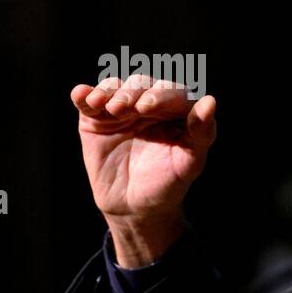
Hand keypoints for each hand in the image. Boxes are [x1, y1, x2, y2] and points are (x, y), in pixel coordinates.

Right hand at [70, 74, 217, 265]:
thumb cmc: (168, 184)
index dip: (161, 95)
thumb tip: (210, 101)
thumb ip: (202, 133)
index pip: (172, 91)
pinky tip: (81, 94)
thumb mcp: (189, 163)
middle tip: (126, 109)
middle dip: (133, 93)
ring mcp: (121, 109)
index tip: (148, 107)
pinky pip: (89, 100)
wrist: (134, 208)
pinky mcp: (95, 118)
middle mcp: (148, 103)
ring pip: (115, 87)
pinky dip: (84, 94)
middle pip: (141, 84)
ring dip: (109, 91)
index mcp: (176, 110)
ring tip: (105, 106)